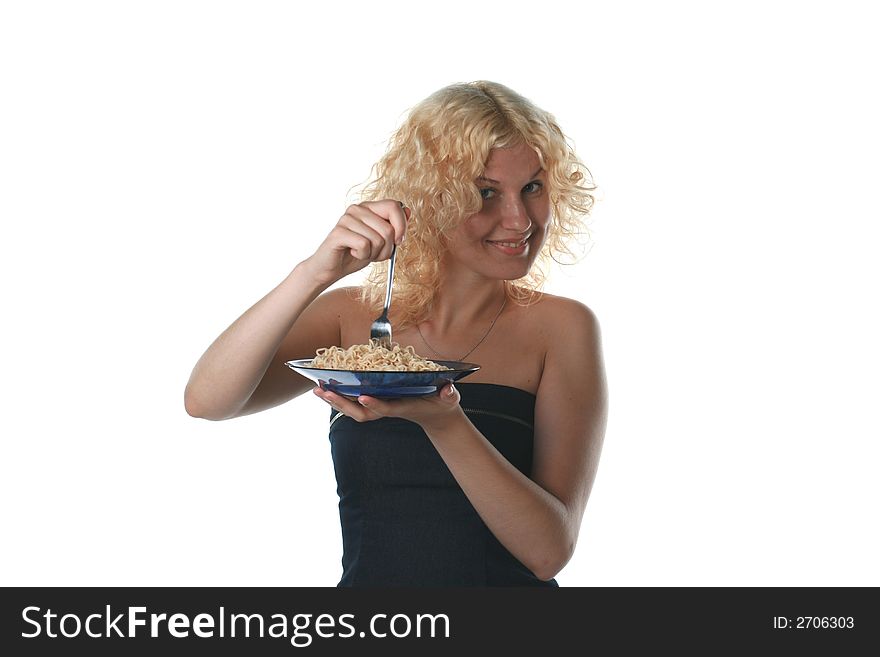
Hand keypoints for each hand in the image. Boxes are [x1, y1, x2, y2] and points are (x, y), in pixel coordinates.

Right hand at [301, 199, 408, 285]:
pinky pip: (364, 245)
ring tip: (362, 253)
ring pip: (377, 239)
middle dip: (386, 249)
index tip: (398, 242)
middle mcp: (357, 209)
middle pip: (388, 229)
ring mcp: (347, 219)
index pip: (394, 206)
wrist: (332, 268)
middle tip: (374, 253)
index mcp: (369, 207)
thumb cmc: (357, 253)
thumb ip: (394, 227)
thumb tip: (408, 211)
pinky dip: (362, 255)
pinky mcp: (339, 232)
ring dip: (373, 253)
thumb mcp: (381, 241)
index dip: (402, 226)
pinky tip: (352, 253)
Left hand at [313, 382, 463, 429]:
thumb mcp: (448, 399)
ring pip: (353, 409)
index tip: (362, 397)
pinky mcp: (376, 403)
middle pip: (361, 412)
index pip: (387, 408)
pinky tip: (326, 387)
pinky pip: (353, 402)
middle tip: (324, 391)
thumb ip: (448, 395)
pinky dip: (339, 396)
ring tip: (317, 389)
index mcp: (404, 407)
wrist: (436, 415)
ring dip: (335, 400)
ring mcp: (381, 407)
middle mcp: (388, 409)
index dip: (375, 404)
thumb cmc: (441, 404)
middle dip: (342, 403)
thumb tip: (448, 390)